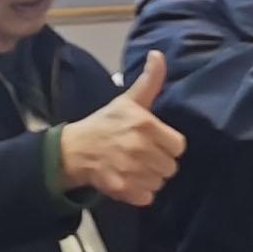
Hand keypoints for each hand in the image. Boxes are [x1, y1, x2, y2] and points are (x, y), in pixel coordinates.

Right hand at [55, 54, 184, 204]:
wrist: (74, 149)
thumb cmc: (105, 123)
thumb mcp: (128, 100)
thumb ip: (149, 81)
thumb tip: (158, 54)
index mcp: (145, 125)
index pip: (178, 146)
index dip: (167, 145)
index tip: (153, 142)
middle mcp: (140, 148)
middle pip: (171, 167)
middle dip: (158, 162)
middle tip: (141, 155)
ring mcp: (130, 170)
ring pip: (159, 183)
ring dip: (149, 178)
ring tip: (133, 167)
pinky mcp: (122, 189)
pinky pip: (147, 197)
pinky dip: (139, 193)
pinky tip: (127, 180)